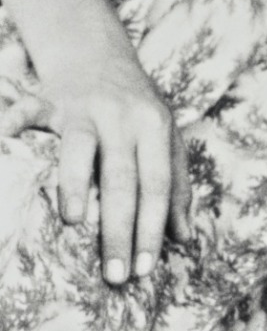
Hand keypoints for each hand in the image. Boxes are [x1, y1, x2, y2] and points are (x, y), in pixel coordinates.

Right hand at [0, 58, 189, 282]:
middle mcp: (123, 118)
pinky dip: (14, 122)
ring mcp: (85, 109)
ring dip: (76, 183)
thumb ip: (178, 186)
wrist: (101, 55)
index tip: (145, 270)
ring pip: (81, 147)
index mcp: (155, 127)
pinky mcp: (50, 101)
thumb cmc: (137, 109)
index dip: (153, 228)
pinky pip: (30, 111)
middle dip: (119, 229)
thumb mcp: (166, 139)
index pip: (158, 184)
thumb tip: (184, 237)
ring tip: (72, 221)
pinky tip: (3, 137)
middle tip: (114, 275)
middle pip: (122, 178)